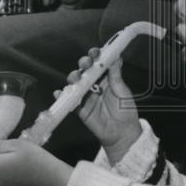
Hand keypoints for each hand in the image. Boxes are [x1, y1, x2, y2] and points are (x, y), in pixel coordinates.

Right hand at [61, 50, 140, 164]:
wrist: (122, 133)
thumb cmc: (126, 111)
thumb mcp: (123, 92)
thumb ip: (116, 77)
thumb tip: (116, 58)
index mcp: (106, 79)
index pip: (98, 64)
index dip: (95, 56)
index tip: (95, 52)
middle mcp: (95, 85)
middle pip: (85, 70)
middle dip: (83, 64)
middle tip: (85, 64)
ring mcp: (86, 96)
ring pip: (76, 83)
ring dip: (73, 77)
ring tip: (75, 78)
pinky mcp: (80, 108)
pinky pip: (70, 100)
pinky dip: (62, 96)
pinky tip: (59, 93)